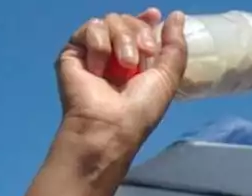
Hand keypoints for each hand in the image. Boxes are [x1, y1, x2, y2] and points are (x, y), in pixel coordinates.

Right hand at [55, 8, 187, 151]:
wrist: (110, 124)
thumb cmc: (141, 107)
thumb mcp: (167, 77)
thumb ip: (175, 45)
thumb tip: (177, 14)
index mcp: (138, 60)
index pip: (139, 27)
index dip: (146, 20)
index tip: (155, 15)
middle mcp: (115, 54)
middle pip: (127, 20)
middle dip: (139, 32)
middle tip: (145, 53)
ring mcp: (94, 52)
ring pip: (110, 20)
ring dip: (122, 40)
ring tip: (125, 66)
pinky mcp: (73, 51)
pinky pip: (90, 28)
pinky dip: (99, 44)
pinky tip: (99, 69)